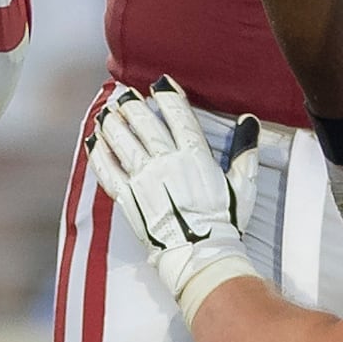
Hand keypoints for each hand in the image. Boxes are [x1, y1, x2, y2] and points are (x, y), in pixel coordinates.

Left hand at [85, 78, 258, 317]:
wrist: (201, 257)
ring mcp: (144, 180)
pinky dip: (98, 153)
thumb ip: (245, 151)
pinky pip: (107, 170)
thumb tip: (249, 121)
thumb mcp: (243, 185)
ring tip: (107, 112)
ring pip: (122, 141)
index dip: (167, 96)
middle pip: (144, 124)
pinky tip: (93, 140)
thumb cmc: (224, 222)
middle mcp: (166, 163)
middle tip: (125, 94)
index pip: (179, 116)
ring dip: (112, 123)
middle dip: (133, 105)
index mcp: (195, 157)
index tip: (159, 84)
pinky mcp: (127, 198)